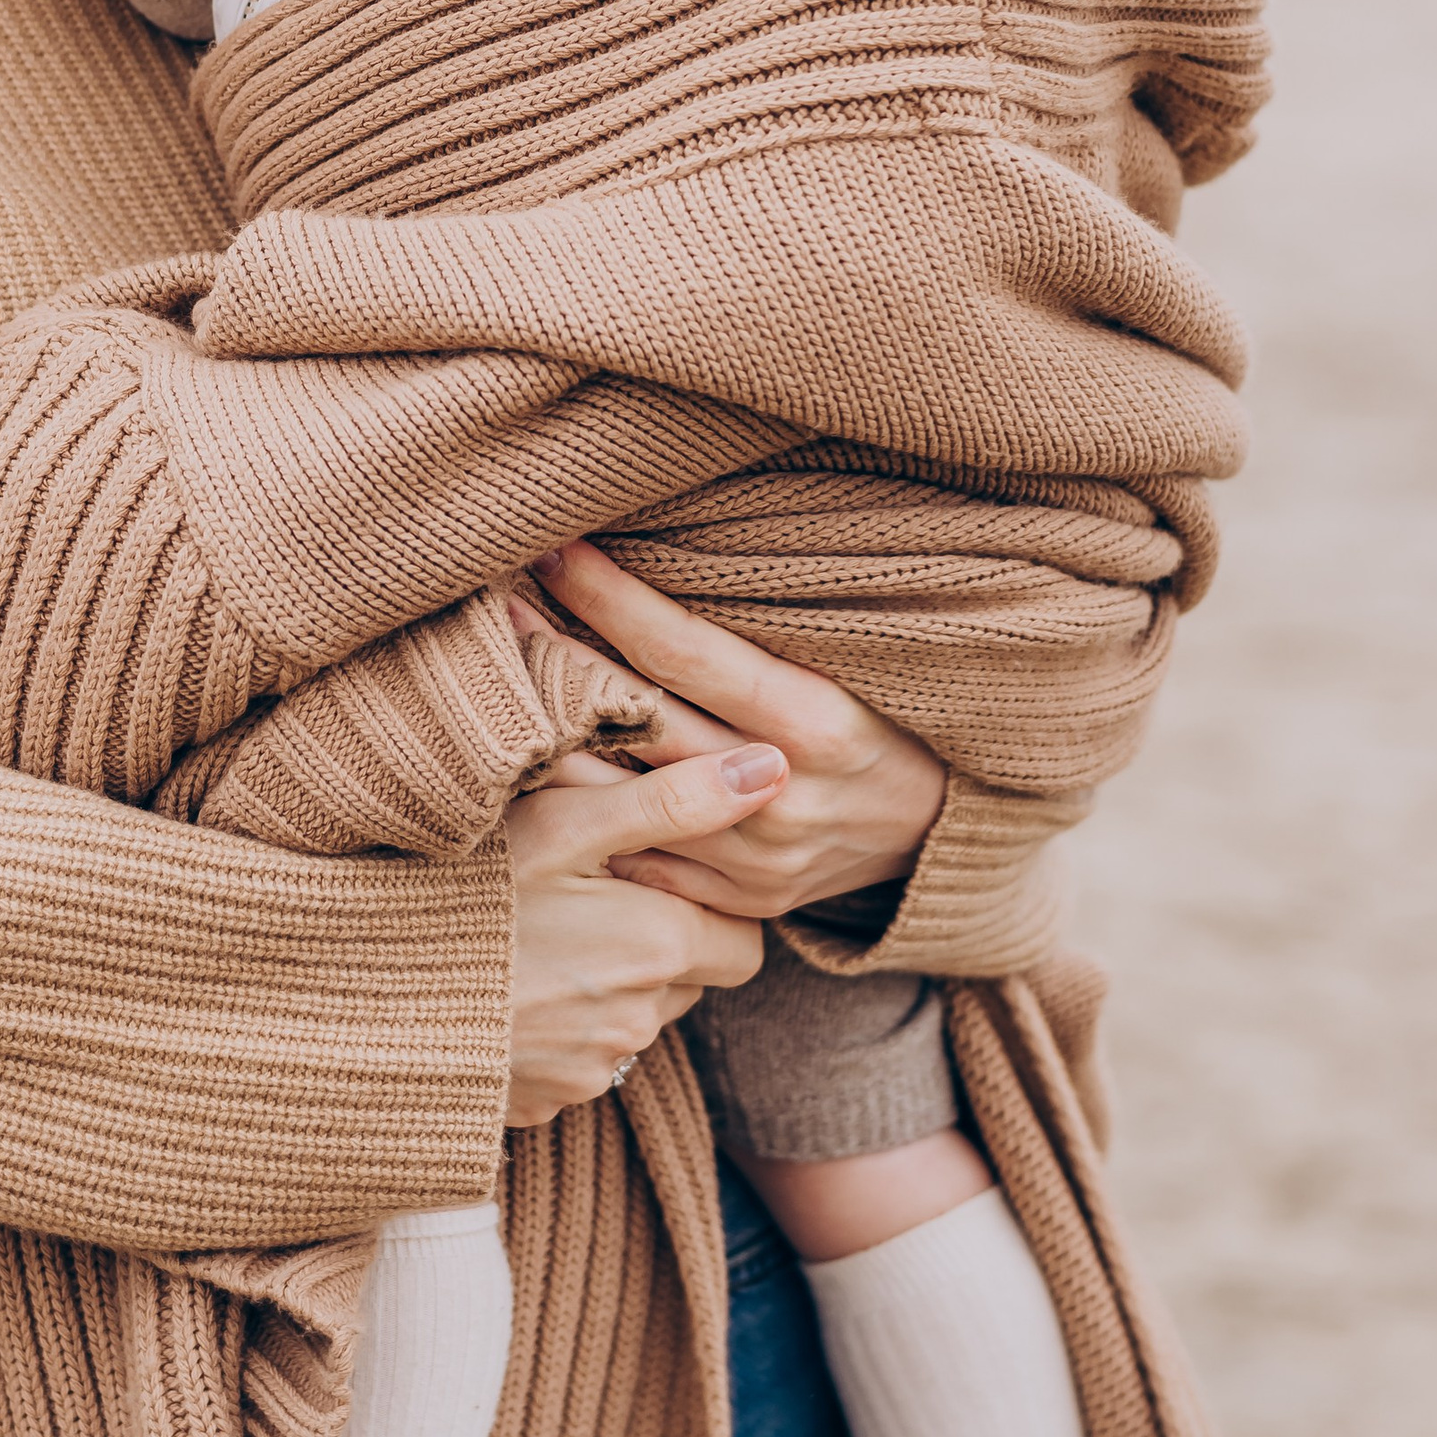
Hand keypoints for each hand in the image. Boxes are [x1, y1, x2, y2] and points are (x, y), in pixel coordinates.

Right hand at [502, 743, 779, 1126]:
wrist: (360, 988)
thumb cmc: (465, 889)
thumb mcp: (567, 822)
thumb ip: (675, 798)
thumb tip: (772, 768)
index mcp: (659, 947)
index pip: (742, 941)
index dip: (704, 906)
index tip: (648, 877)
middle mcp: (639, 1020)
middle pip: (688, 982)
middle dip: (656, 944)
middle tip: (584, 899)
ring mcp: (589, 1071)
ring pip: (634, 1021)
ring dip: (606, 985)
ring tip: (537, 938)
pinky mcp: (541, 1104)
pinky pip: (579, 1062)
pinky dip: (558, 1027)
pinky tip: (507, 986)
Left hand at [517, 541, 946, 922]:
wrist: (945, 835)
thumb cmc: (894, 717)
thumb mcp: (858, 659)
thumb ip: (774, 618)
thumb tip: (672, 532)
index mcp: (817, 726)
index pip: (682, 651)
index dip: (609, 597)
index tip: (553, 549)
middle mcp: (779, 797)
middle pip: (635, 719)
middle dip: (555, 653)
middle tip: (492, 598)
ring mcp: (753, 862)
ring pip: (616, 796)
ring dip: (548, 731)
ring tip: (495, 674)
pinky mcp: (734, 905)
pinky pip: (635, 859)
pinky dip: (583, 813)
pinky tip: (532, 767)